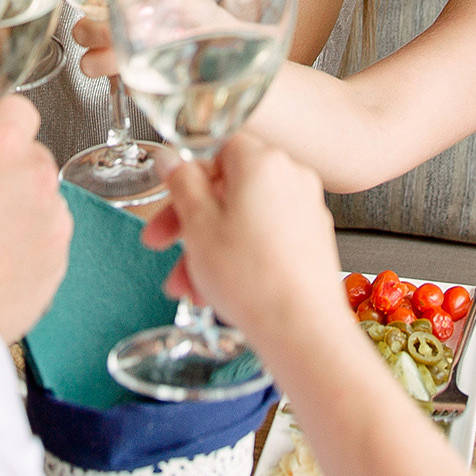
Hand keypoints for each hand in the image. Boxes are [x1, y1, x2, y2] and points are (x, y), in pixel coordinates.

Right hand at [139, 134, 349, 361]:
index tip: (168, 194)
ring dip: (209, 246)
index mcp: (262, 163)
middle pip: (229, 186)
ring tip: (186, 282)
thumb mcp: (198, 226)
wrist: (301, 329)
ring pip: (243, 218)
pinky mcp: (312, 239)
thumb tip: (172, 158)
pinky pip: (265, 237)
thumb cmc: (253, 281)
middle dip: (191, 219)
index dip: (188, 173)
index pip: (218, 146)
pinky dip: (239, 255)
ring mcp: (305, 209)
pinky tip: (216, 288)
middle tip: (164, 240)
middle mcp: (291, 178)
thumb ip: (182, 184)